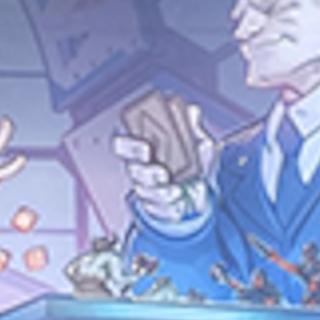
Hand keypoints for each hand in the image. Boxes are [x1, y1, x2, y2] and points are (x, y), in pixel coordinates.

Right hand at [113, 101, 215, 226]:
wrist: (197, 185)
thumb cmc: (187, 157)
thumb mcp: (193, 139)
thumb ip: (190, 125)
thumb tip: (193, 111)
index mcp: (140, 146)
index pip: (122, 144)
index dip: (129, 145)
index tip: (146, 146)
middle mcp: (138, 167)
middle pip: (133, 169)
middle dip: (146, 171)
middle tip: (161, 172)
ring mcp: (144, 187)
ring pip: (144, 189)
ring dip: (159, 190)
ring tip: (174, 189)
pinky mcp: (153, 205)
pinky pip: (155, 207)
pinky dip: (167, 206)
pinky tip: (177, 201)